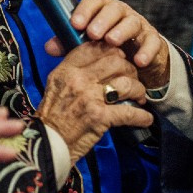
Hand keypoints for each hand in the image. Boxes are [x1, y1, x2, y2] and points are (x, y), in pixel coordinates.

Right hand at [38, 40, 153, 163]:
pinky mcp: (99, 117)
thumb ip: (74, 71)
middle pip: (115, 61)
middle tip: (133, 78)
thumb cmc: (52, 117)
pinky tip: (146, 118)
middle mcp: (78, 80)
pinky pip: (128, 112)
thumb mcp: (56, 85)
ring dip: (138, 89)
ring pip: (126, 83)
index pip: (94, 47)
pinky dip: (141, 116)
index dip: (111, 49)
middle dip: (129, 69)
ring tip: (139, 96)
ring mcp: (89, 98)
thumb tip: (96, 61)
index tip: (119, 57)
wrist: (46, 144)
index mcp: (66, 70)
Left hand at [46, 0, 170, 88]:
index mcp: (102, 10)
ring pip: (132, 22)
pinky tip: (138, 62)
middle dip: (102, 20)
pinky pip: (152, 42)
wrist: (138, 59)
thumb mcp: (87, 46)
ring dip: (121, 31)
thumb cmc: (107, 48)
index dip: (84, 10)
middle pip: (113, 9)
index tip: (75, 24)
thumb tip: (48, 47)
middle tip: (92, 33)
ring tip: (112, 42)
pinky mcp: (153, 39)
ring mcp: (138, 24)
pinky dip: (146, 51)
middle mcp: (121, 13)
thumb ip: (68, 44)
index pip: (93, 1)